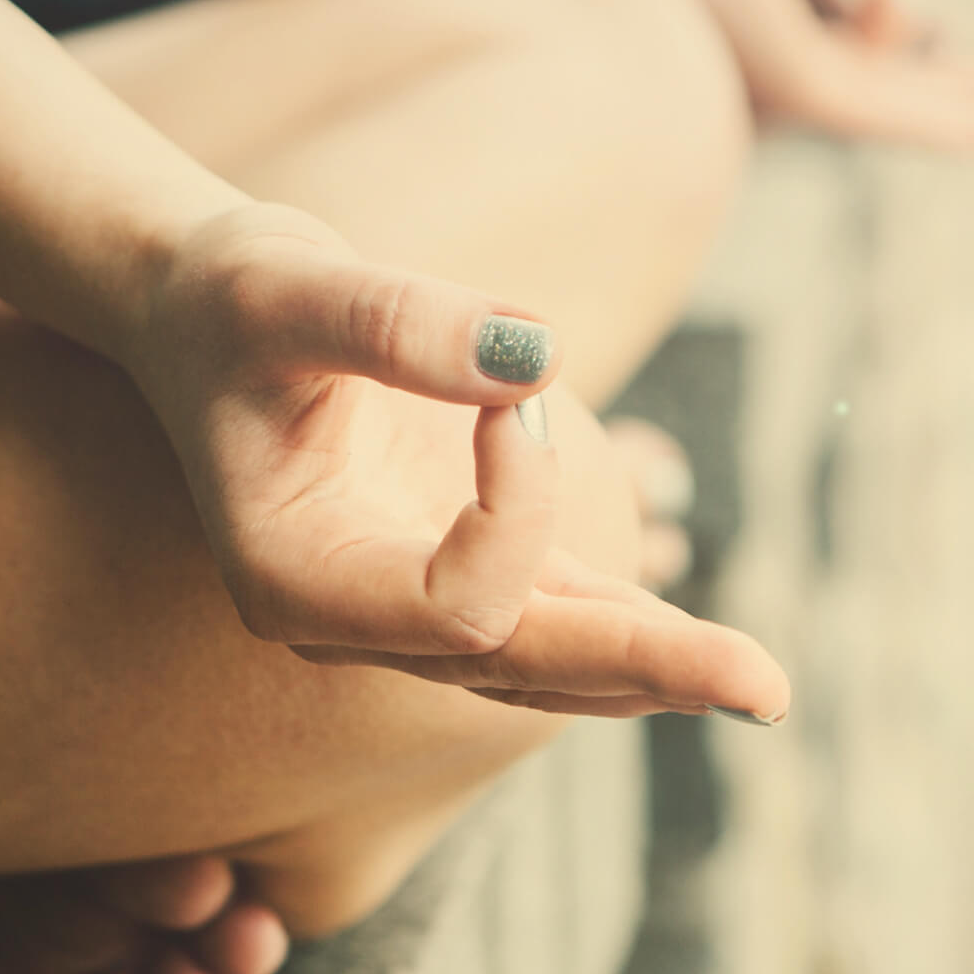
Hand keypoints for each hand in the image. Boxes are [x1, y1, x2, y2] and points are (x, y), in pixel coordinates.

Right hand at [114, 202, 790, 720]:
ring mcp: (409, 605)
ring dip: (661, 665)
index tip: (514, 384)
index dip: (519, 506)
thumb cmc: (228, 298)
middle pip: (526, 669)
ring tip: (759, 684)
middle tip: (766, 686)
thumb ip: (396, 322)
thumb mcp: (286, 287)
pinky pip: (560, 619)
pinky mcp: (458, 567)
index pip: (461, 604)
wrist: (207, 308)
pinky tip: (711, 654)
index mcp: (299, 584)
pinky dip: (635, 630)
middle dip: (651, 667)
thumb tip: (537, 354)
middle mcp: (356, 622)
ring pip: (553, 661)